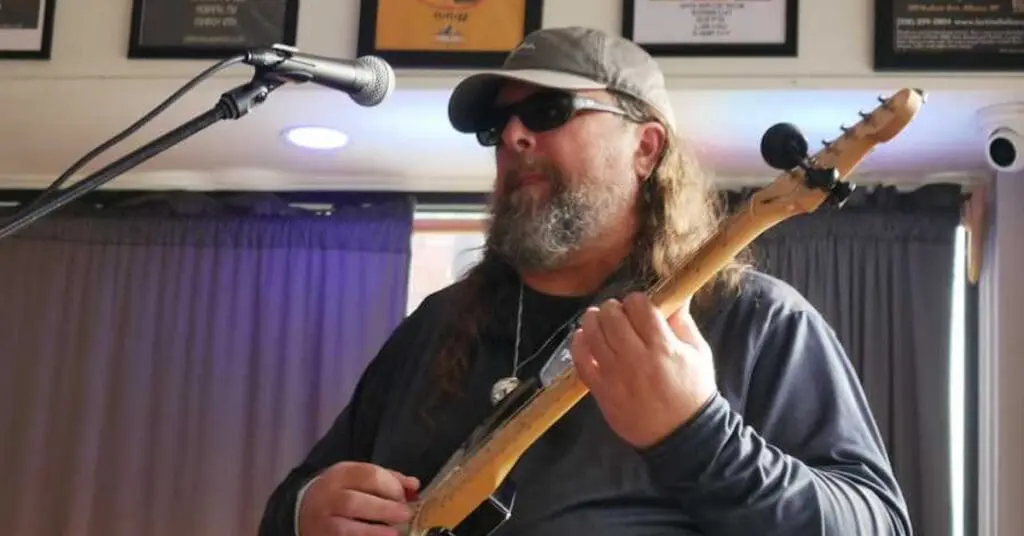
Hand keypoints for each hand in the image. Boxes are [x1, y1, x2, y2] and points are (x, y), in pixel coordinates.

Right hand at [298, 461, 419, 535]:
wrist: (302, 510)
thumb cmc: (340, 492)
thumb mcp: (358, 478)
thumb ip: (387, 479)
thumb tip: (414, 485)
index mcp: (339, 475)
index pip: (366, 475)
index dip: (390, 486)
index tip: (405, 496)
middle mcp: (327, 498)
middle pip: (354, 502)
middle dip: (384, 510)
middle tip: (405, 515)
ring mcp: (322, 523)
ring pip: (344, 529)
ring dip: (373, 532)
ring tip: (394, 533)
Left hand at [570, 292, 717, 449]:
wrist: (681, 435)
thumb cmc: (693, 391)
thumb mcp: (698, 353)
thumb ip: (683, 322)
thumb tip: (675, 295)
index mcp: (663, 347)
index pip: (640, 306)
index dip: (637, 300)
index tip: (639, 305)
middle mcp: (635, 358)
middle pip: (612, 316)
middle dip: (613, 307)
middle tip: (617, 312)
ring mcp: (614, 374)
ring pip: (592, 334)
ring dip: (592, 320)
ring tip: (597, 318)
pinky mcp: (600, 390)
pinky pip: (580, 361)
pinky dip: (578, 344)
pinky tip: (583, 337)